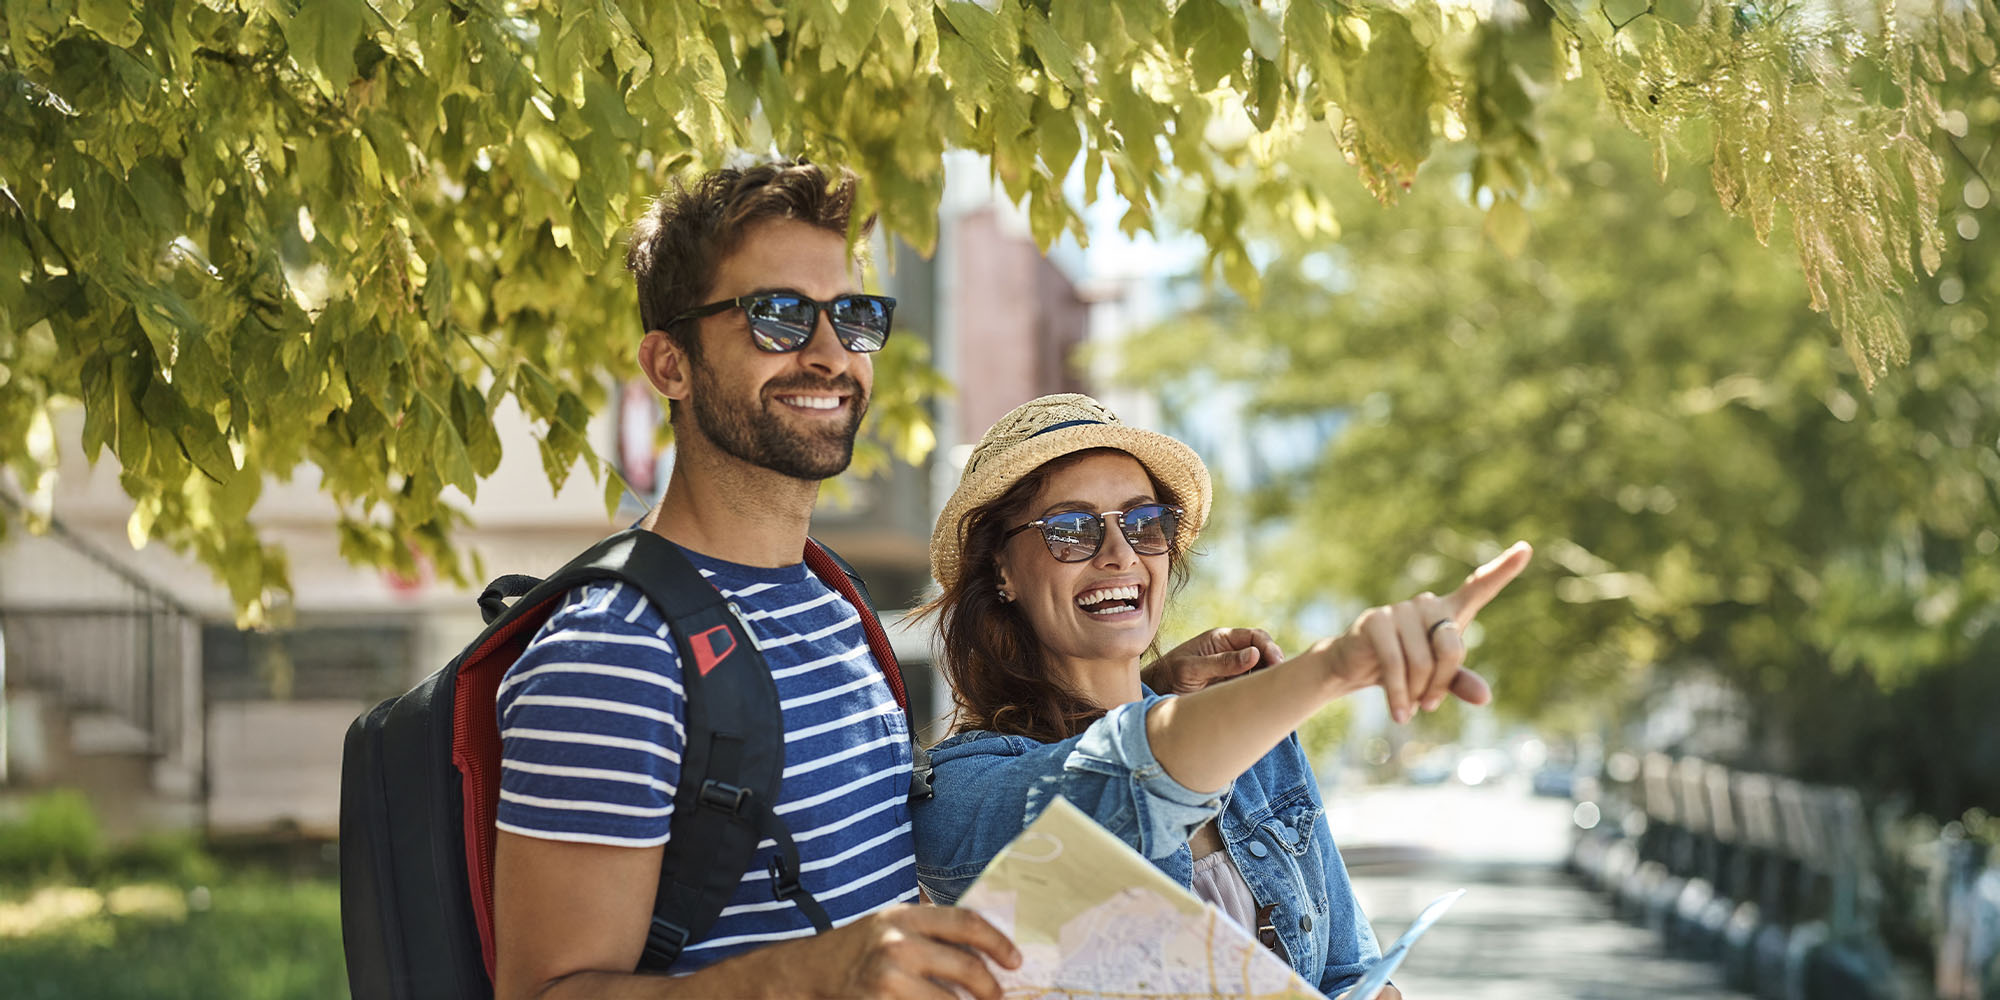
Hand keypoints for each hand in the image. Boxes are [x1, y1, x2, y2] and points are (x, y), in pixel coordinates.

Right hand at [790, 903, 1020, 999]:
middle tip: (996, 997)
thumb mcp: (893, 926)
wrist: (809, 972)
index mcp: (906, 916)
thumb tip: (987, 953)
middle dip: (990, 988)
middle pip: (967, 967)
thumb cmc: (859, 949)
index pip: (967, 923)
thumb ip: (933, 933)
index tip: (1014, 961)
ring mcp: (888, 978)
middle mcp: (898, 944)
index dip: (998, 943)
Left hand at [1142, 627, 1285, 693]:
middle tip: (1280, 678)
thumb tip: (1255, 653)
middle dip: (1274, 663)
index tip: (1276, 662)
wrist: (1154, 695)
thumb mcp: (1192, 669)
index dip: (1269, 647)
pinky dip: (1261, 690)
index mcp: (1221, 639)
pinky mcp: (1232, 686)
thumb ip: (1222, 662)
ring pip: (1262, 670)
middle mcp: (1230, 651)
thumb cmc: (1168, 676)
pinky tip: (1265, 699)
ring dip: (1269, 677)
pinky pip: (1253, 685)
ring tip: (1273, 690)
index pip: (1255, 636)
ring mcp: (1233, 669)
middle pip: (1263, 652)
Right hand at [1307, 541, 1531, 723]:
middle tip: (1428, 705)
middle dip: (1440, 684)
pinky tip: (1399, 715)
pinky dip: (1399, 695)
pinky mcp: (1376, 621)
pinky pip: (1396, 665)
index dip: (1503, 568)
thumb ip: (1460, 683)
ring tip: (1408, 707)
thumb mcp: (1435, 678)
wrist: (1355, 667)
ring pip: (1422, 662)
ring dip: (1416, 693)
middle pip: (1451, 648)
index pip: (1479, 587)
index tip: (1526, 549)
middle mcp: (1427, 604)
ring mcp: (1400, 609)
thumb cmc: (1403, 668)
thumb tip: (1484, 697)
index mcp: (1448, 612)